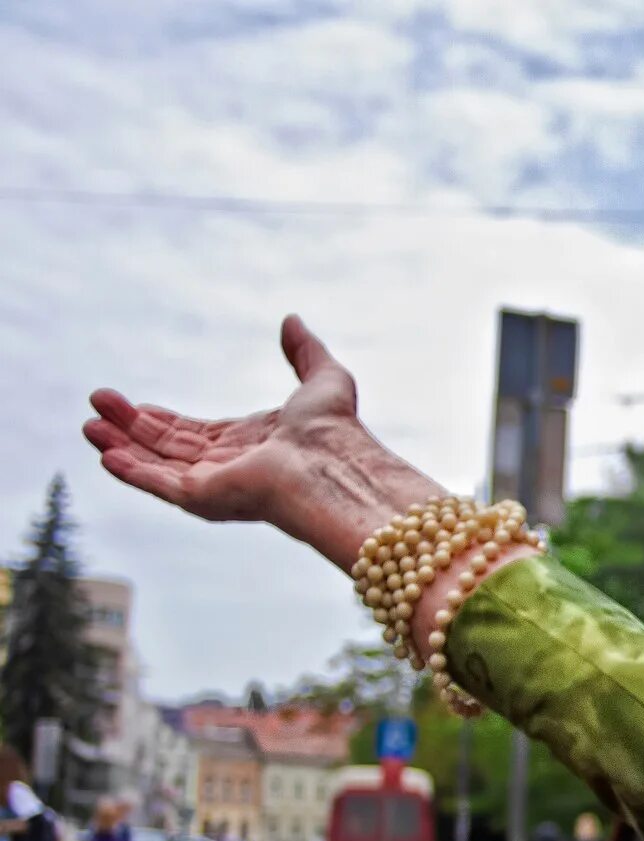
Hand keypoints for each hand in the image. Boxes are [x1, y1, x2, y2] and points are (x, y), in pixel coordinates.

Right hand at [82, 316, 438, 566]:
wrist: (336, 463)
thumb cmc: (336, 430)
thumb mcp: (323, 378)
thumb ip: (305, 351)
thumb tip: (292, 319)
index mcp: (252, 444)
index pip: (195, 435)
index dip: (161, 420)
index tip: (130, 404)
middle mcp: (231, 468)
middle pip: (168, 449)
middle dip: (130, 428)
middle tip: (97, 405)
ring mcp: (216, 486)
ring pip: (157, 466)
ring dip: (121, 446)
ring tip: (88, 427)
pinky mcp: (205, 499)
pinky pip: (160, 486)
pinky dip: (131, 472)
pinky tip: (106, 456)